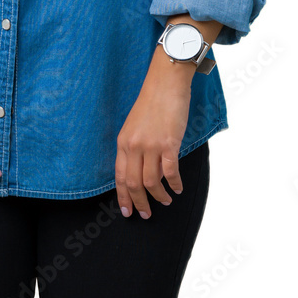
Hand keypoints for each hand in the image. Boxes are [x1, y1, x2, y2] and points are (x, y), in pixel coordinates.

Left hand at [115, 49, 192, 219]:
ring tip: (166, 200)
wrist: (166, 83)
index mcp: (123, 141)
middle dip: (140, 203)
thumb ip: (134, 145)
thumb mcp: (134, 124)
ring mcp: (151, 146)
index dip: (123, 197)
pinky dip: (175, 184)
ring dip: (159, 196)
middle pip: (133, 184)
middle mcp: (134, 146)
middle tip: (146, 215)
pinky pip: (170, 172)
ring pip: (151, 182)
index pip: (119, 176)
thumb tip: (139, 168)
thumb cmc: (152, 101)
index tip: (127, 211)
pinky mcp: (168, 144)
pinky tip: (178, 188)